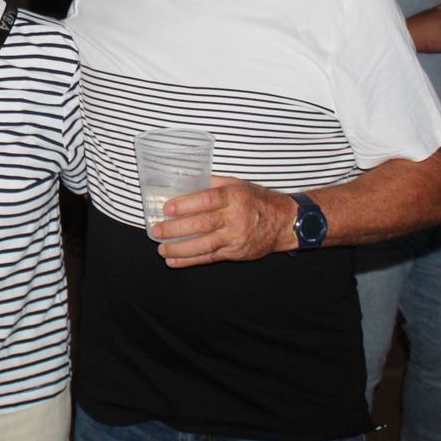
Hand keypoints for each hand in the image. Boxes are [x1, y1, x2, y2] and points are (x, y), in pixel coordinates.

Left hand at [150, 177, 297, 267]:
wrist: (285, 222)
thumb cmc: (258, 200)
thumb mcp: (239, 184)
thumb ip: (213, 183)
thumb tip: (186, 179)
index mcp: (234, 197)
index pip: (206, 200)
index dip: (185, 205)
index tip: (167, 208)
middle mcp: (235, 218)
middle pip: (202, 224)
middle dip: (175, 229)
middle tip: (156, 230)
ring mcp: (235, 237)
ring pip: (204, 245)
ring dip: (179, 248)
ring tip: (161, 248)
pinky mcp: (235, 252)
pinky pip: (210, 258)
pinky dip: (190, 261)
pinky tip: (174, 260)